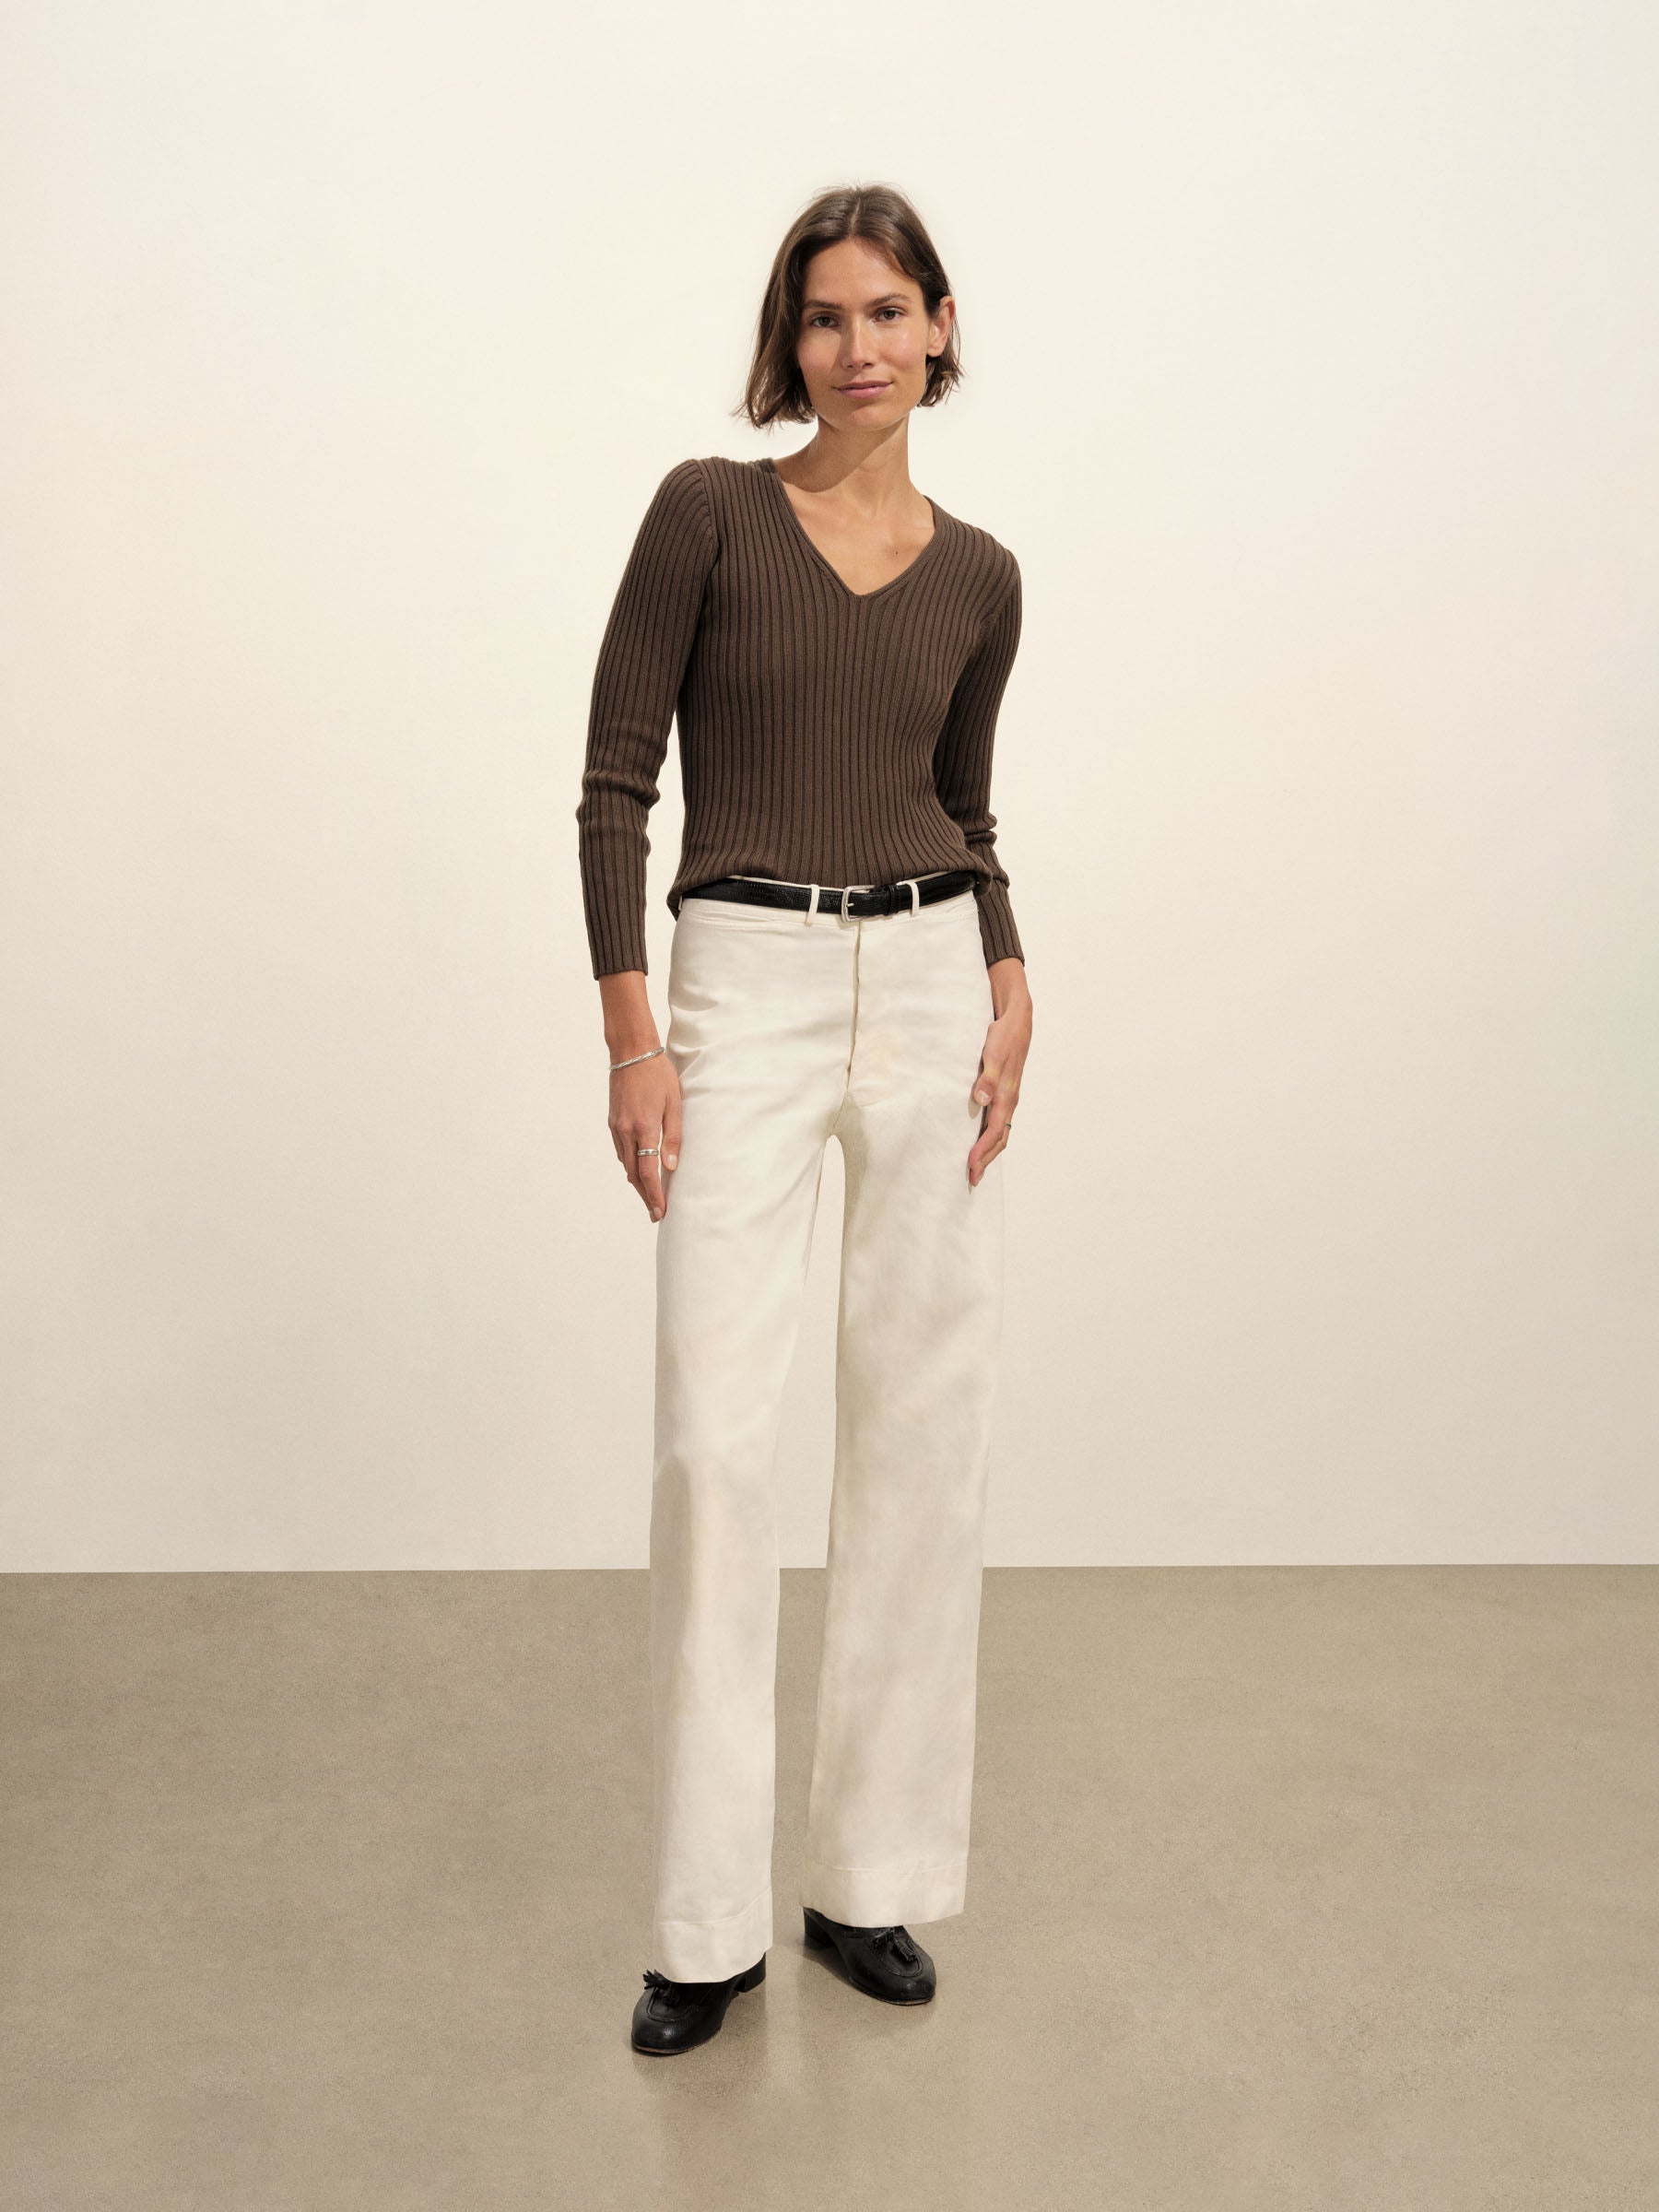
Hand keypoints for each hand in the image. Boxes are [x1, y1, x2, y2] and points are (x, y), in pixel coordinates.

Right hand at [609, 1051, 681, 1221]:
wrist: (631, 1052)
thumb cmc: (658, 1074)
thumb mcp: (675, 1104)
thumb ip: (673, 1137)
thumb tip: (671, 1166)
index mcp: (644, 1128)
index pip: (648, 1172)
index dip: (654, 1195)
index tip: (660, 1211)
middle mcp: (626, 1131)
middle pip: (634, 1174)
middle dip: (645, 1195)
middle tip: (655, 1213)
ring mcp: (616, 1127)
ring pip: (626, 1164)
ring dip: (637, 1182)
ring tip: (649, 1196)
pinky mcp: (612, 1122)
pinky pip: (620, 1151)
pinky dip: (630, 1165)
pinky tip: (638, 1170)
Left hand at [968, 958, 1029, 1186]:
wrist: (1017, 1018)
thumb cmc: (1004, 1035)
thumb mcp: (994, 1054)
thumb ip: (987, 1077)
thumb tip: (980, 1099)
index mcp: (1007, 1095)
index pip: (995, 1131)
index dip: (982, 1151)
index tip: (971, 1166)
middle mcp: (1009, 1100)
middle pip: (1000, 1137)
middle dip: (986, 1158)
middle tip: (971, 1177)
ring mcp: (1007, 1096)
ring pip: (1000, 1130)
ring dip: (989, 1150)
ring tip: (976, 1165)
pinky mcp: (1003, 1090)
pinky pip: (998, 1119)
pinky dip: (990, 1135)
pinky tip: (980, 1138)